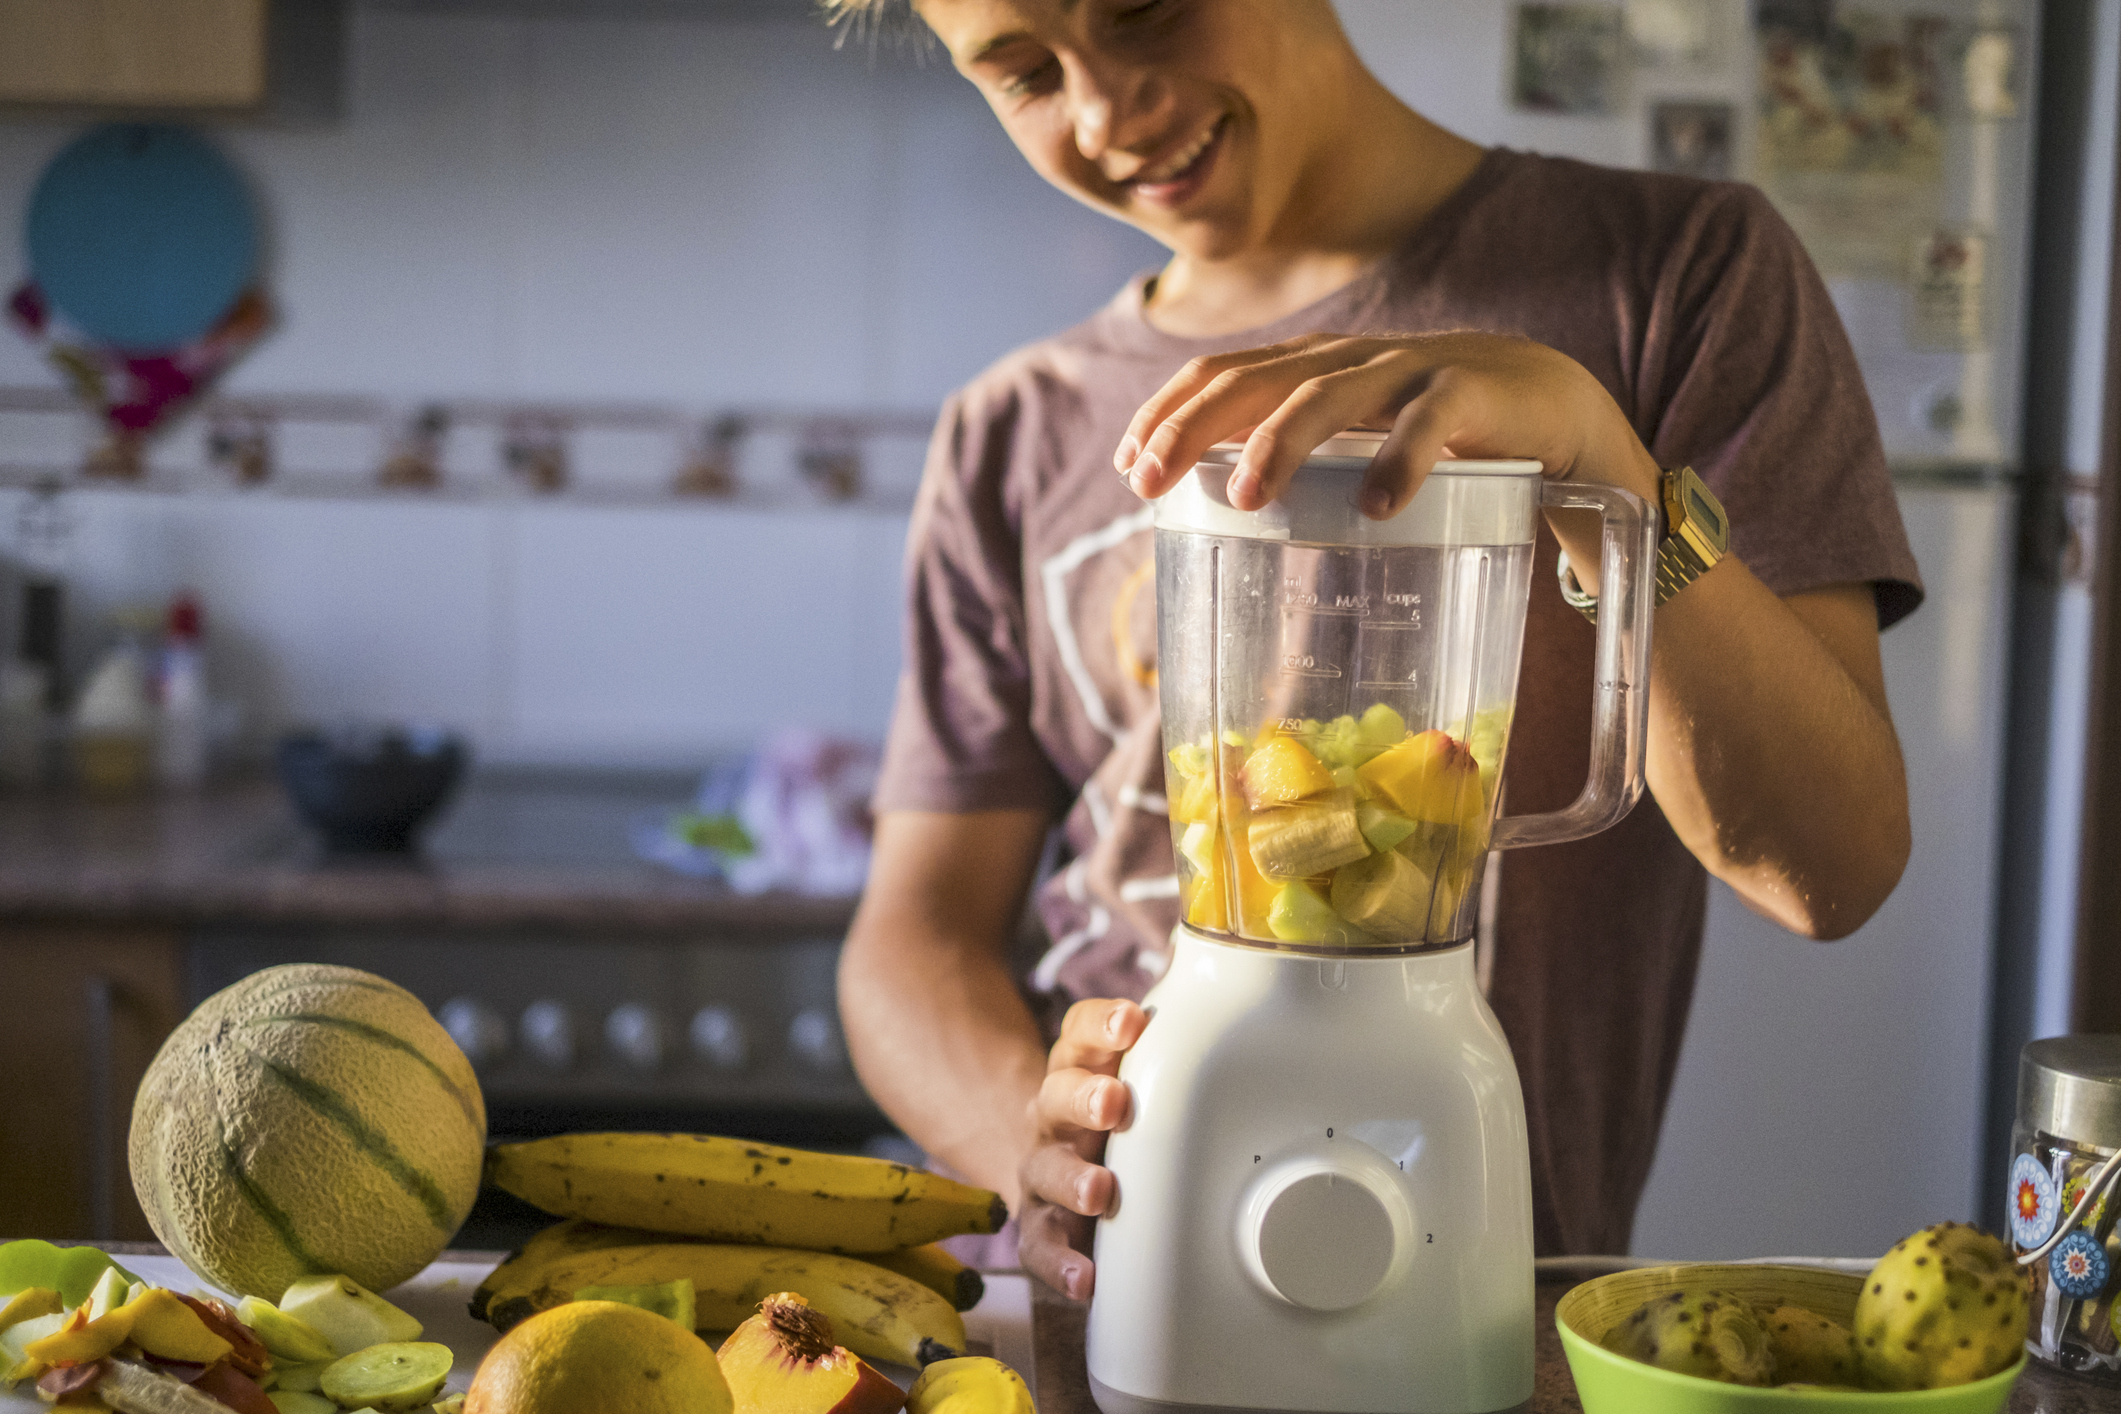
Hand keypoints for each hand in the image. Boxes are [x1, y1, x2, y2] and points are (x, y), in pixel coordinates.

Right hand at [1016, 997, 1149, 1300]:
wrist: (1061, 1176)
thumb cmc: (1118, 1124)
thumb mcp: (1139, 1082)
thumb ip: (1173, 1055)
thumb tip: (1242, 1014)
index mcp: (1080, 1071)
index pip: (1081, 1035)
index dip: (1102, 1025)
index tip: (1131, 1022)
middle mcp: (1054, 1116)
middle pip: (1058, 1096)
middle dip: (1085, 1098)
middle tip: (1114, 1104)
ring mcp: (1042, 1172)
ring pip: (1045, 1170)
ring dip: (1072, 1181)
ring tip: (1100, 1193)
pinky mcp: (1039, 1227)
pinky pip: (1040, 1247)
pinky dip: (1061, 1263)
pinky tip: (1087, 1277)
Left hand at [1113, 331, 1660, 520]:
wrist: (1554, 405)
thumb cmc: (1435, 436)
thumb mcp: (1353, 444)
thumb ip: (1298, 465)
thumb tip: (1213, 519)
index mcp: (1314, 370)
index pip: (1223, 374)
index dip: (1167, 412)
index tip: (1129, 468)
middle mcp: (1350, 360)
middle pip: (1255, 380)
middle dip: (1192, 427)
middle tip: (1150, 481)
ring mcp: (1409, 371)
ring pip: (1329, 396)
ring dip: (1280, 443)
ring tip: (1245, 496)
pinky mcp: (1471, 393)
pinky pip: (1428, 425)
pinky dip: (1399, 463)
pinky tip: (1375, 508)